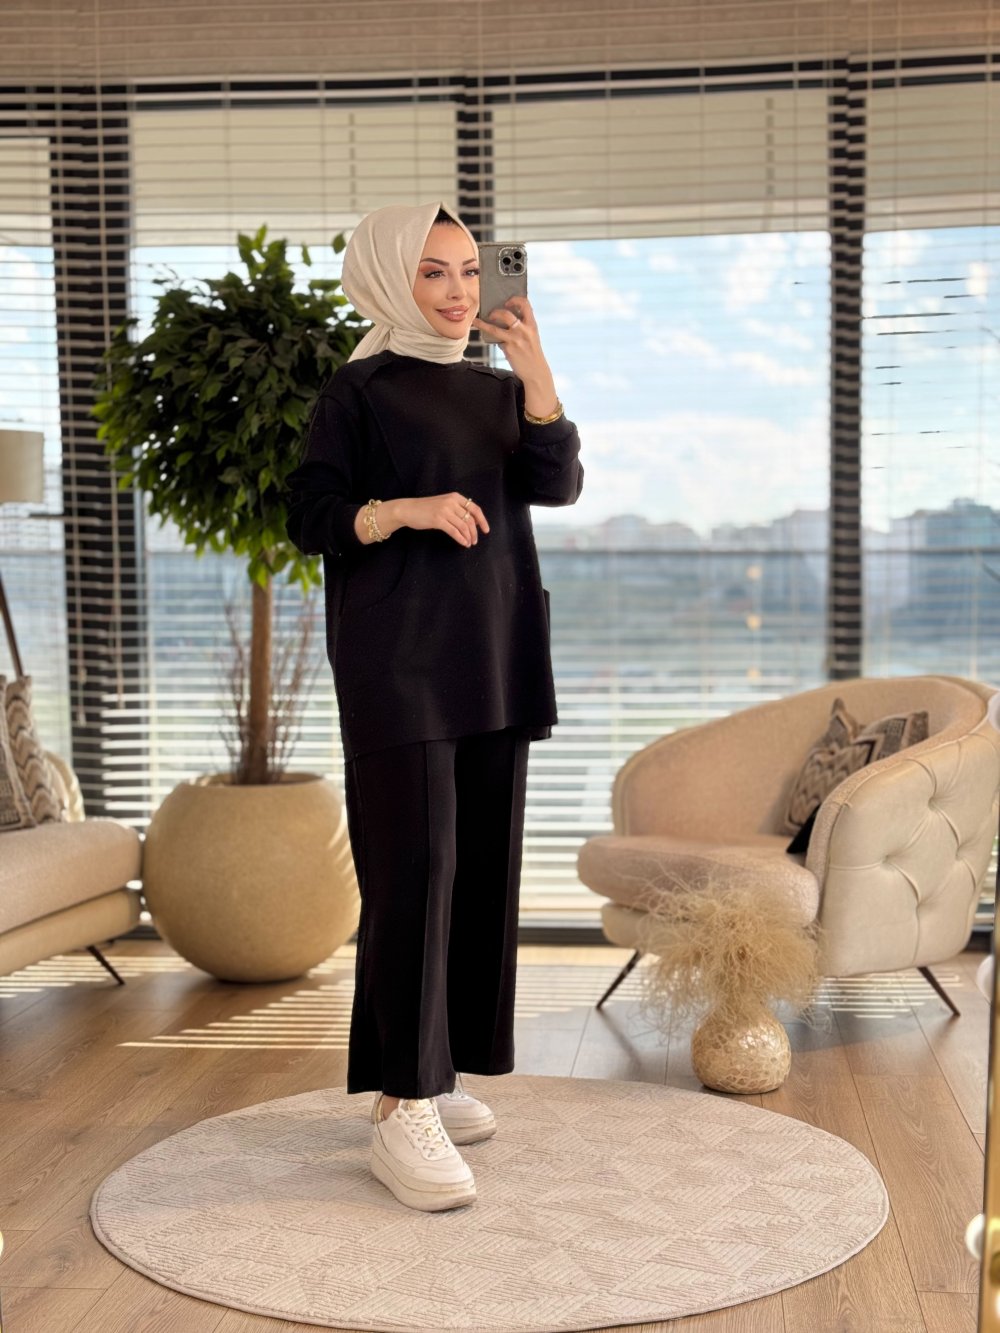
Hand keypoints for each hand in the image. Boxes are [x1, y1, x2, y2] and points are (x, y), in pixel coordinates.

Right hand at [399, 493, 488, 547]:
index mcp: (455, 497)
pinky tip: (463, 543)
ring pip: (463, 526)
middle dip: (475, 532)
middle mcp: (451, 502)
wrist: (408, 509)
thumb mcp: (443, 503)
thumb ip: (456, 509)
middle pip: (470, 519)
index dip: (482, 520)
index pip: (474, 509)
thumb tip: (471, 521)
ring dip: (468, 537)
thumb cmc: (425, 508)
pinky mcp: (438, 520)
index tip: (486, 530)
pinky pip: (454, 531)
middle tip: (475, 541)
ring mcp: (445, 511)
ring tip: (469, 543)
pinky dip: (461, 539)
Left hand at [471, 296, 558, 416]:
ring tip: (476, 322)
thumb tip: (504, 317)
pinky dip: (494, 339)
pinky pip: (497, 341)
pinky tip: (490, 338)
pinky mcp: (508, 349)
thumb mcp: (532, 336)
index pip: (525, 304)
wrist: (536, 372)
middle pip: (506, 314)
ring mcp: (515, 340)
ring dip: (483, 324)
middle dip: (495, 312)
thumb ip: (522, 326)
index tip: (507, 301)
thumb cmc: (532, 353)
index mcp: (532, 325)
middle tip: (491, 314)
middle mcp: (524, 331)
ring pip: (495, 328)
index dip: (514, 299)